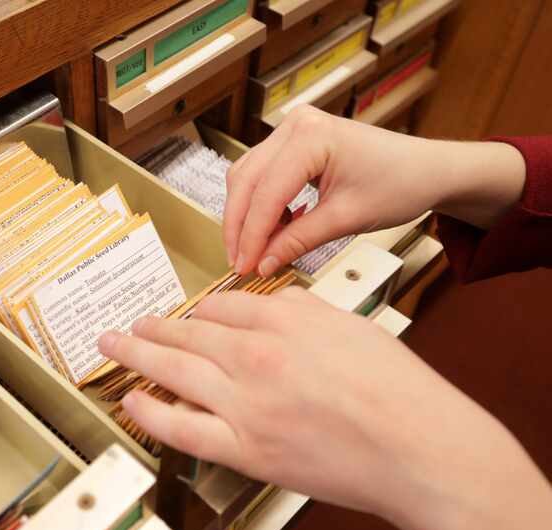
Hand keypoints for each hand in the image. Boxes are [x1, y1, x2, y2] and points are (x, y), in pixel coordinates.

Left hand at [98, 287, 551, 529]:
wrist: (423, 449)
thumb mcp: (351, 326)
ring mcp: (247, 404)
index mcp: (287, 320)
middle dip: (153, 326)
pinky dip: (150, 412)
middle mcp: (259, 356)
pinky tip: (132, 400)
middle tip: (131, 324)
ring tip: (116, 346)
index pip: (224, 305)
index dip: (200, 309)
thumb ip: (303, 311)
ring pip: (175, 369)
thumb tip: (269, 304)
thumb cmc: (399, 392)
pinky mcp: (246, 449)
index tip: (189, 314)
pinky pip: (182, 427)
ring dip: (137, 355)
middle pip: (189, 332)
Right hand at [225, 105, 525, 275]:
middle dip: (240, 226)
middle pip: (247, 181)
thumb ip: (298, 241)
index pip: (267, 193)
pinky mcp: (292, 142)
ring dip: (245, 215)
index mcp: (311, 137)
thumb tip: (261, 263)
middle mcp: (295, 126)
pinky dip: (259, 204)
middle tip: (240, 263)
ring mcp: (292, 130)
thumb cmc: (399, 184)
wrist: (426, 169)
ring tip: (253, 250)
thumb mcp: (346, 219)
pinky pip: (261, 174)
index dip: (252, 235)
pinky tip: (271, 230)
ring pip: (247, 177)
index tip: (244, 266)